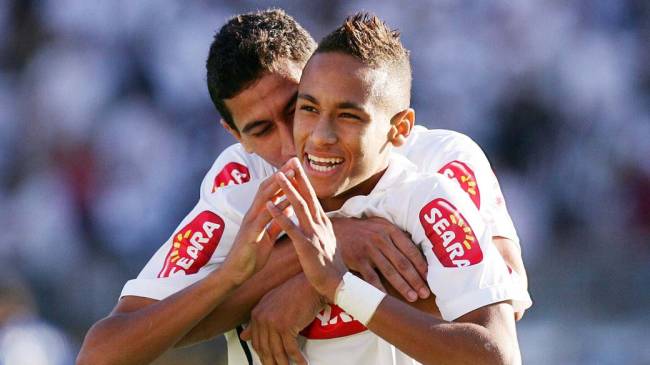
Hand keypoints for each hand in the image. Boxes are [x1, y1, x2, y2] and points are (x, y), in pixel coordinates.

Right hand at [220, 170, 291, 285]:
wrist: (235, 274)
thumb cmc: (251, 255)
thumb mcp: (268, 236)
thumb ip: (276, 222)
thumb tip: (288, 208)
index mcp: (258, 214)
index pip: (270, 190)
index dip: (281, 177)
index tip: (295, 166)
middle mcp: (252, 214)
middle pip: (266, 188)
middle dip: (280, 173)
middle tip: (293, 160)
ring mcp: (250, 223)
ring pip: (264, 199)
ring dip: (278, 185)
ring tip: (290, 173)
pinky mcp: (250, 234)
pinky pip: (263, 219)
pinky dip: (274, 209)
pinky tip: (284, 203)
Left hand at [240, 274, 323, 364]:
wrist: (310, 284)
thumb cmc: (294, 293)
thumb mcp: (272, 304)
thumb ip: (257, 321)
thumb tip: (244, 336)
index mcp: (257, 313)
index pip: (256, 342)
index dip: (263, 355)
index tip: (268, 362)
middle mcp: (262, 318)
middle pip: (265, 349)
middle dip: (272, 362)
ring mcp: (273, 323)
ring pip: (277, 351)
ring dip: (284, 364)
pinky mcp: (286, 326)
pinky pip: (291, 349)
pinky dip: (297, 358)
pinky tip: (301, 362)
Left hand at [266, 158, 346, 301]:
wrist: (338, 284)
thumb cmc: (331, 266)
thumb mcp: (329, 241)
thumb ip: (322, 229)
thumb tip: (320, 219)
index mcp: (323, 223)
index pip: (313, 198)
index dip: (305, 182)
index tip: (298, 168)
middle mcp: (320, 224)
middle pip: (308, 196)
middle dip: (298, 178)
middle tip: (290, 161)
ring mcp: (314, 234)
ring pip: (299, 207)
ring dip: (288, 190)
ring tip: (278, 176)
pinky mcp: (306, 246)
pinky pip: (290, 228)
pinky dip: (279, 215)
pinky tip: (269, 206)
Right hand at [332, 217, 428, 301]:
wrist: (336, 229)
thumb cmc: (362, 231)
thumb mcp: (380, 226)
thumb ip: (396, 237)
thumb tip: (418, 253)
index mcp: (390, 230)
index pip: (411, 250)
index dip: (422, 266)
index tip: (430, 279)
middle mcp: (381, 238)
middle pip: (403, 263)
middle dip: (416, 279)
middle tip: (425, 293)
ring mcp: (368, 249)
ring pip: (390, 271)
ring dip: (403, 286)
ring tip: (412, 297)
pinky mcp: (357, 259)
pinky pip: (371, 278)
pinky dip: (380, 289)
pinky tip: (387, 299)